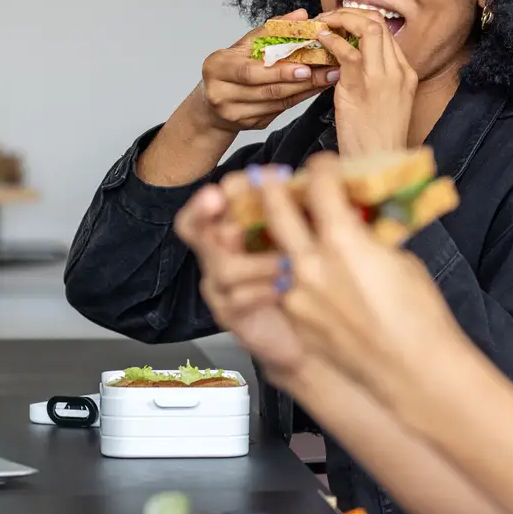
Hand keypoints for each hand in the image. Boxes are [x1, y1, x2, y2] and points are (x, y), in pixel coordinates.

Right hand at [175, 175, 309, 380]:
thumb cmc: (303, 281)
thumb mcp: (300, 240)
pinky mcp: (231, 317)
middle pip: (194, 229)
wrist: (308, 334)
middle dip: (204, 211)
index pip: (208, 206)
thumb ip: (297, 213)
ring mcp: (221, 288)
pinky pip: (237, 300)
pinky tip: (284, 288)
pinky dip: (262, 290)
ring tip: (288, 262)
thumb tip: (318, 179)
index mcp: (232, 232)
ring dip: (256, 261)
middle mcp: (219, 257)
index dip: (219, 193)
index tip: (244, 180)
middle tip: (217, 199)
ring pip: (221, 268)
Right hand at [196, 10, 336, 136]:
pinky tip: (315, 88)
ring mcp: (234, 113)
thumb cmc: (231, 67)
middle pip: (268, 90)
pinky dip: (299, 99)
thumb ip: (271, 30)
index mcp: (217, 67)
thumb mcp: (244, 46)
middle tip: (327, 72)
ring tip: (328, 78)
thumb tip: (300, 15)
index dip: (279, 71)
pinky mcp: (249, 125)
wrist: (213, 102)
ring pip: (277, 103)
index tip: (305, 67)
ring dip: (306, 90)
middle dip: (301, 82)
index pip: (250, 71)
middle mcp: (221, 93)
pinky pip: (279, 111)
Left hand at [258, 154, 473, 421]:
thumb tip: (358, 229)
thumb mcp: (399, 260)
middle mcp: (310, 264)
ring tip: (274, 225)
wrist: (412, 370)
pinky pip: (279, 288)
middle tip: (273, 177)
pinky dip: (283, 274)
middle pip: (275, 209)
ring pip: (269, 250)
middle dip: (272, 187)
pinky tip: (294, 273)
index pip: (319, 185)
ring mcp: (296, 295)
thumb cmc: (419, 318)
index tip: (323, 166)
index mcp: (342, 240)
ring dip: (270, 233)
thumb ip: (369, 239)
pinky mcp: (295, 322)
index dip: (321, 168)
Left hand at [322, 8, 417, 153]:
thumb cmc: (377, 140)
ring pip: (367, 28)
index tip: (343, 21)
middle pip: (378, 22)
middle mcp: (398, 71)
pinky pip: (347, 50)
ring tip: (322, 24)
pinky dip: (331, 39)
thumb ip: (375, 79)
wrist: (379, 163)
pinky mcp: (361, 86)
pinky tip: (319, 39)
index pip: (387, 31)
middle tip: (329, 17)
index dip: (362, 18)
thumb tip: (352, 60)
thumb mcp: (386, 104)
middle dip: (350, 12)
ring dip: (340, 20)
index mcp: (406, 74)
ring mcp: (382, 77)